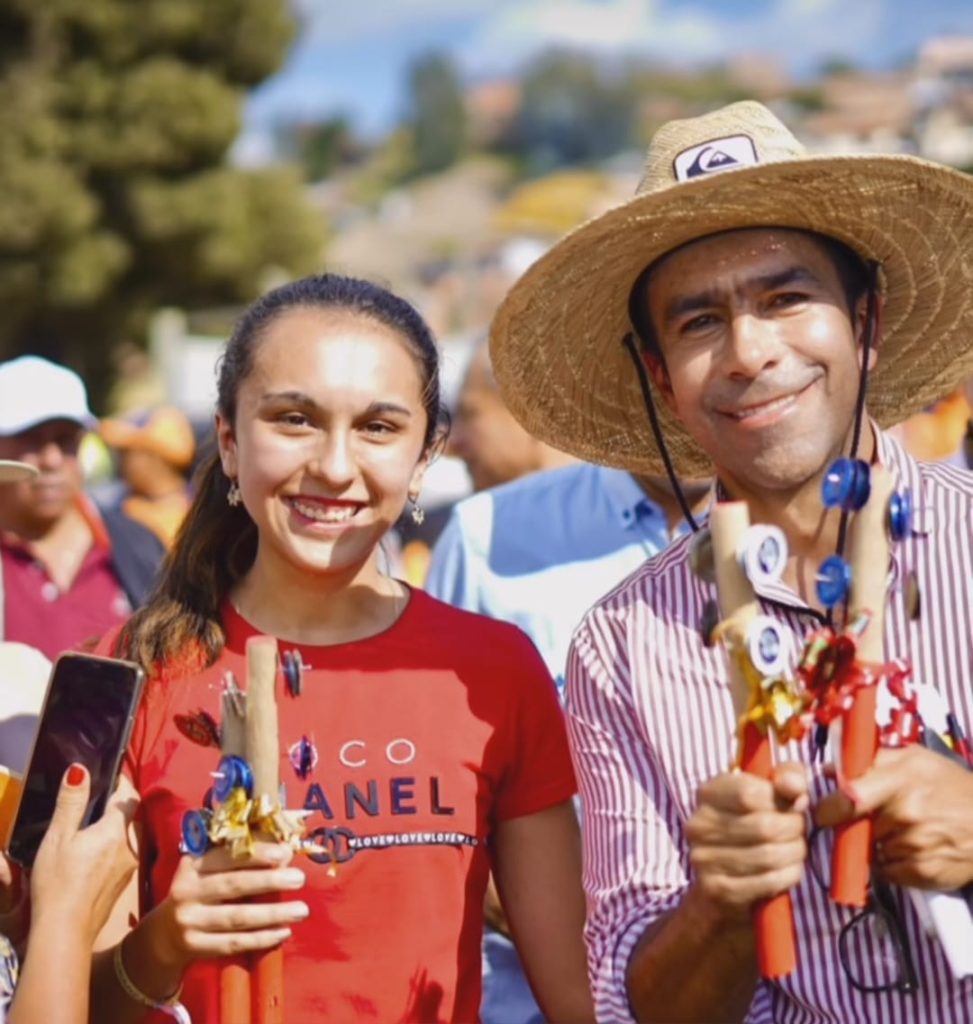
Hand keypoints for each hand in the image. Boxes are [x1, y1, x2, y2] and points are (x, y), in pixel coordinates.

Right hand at [30, 764, 138, 944]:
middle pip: (128, 818)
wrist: (65, 931)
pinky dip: (109, 852)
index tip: (108, 779)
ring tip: (86, 834)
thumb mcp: (58, 838)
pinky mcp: (122, 885)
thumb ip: (70, 803)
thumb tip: (80, 769)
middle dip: (113, 810)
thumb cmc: (58, 882)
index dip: (120, 784)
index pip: (128, 796)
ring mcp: (129, 868)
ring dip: (110, 832)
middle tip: (90, 807)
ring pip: (124, 839)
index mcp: (116, 831)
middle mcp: (130, 847)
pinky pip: (120, 858)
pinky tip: (89, 861)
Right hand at [153, 839, 308, 970]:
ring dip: (272, 914)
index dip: (256, 854)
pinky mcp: (195, 947)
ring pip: (237, 918)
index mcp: (193, 865)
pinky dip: (261, 938)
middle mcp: (188, 891)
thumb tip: (284, 851)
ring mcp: (190, 922)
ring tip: (301, 909)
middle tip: (299, 878)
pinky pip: (233, 943)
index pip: (226, 856)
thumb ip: (241, 856)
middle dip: (269, 881)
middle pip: (233, 885)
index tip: (284, 852)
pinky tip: (283, 932)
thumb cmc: (199, 890)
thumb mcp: (209, 868)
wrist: (163, 934)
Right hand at [685, 762, 808, 921]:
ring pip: (768, 856)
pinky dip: (788, 876)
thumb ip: (788, 777)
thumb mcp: (770, 791)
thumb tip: (796, 788)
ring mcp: (703, 857)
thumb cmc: (755, 822)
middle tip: (800, 831)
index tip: (796, 805)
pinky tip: (789, 869)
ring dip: (794, 854)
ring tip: (796, 849)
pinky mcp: (716, 888)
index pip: (749, 793)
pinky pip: (766, 882)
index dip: (782, 801)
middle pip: (764, 826)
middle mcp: (698, 824)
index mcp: (708, 793)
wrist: (727, 877)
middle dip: (794, 830)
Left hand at [815, 744, 972, 890]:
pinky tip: (909, 848)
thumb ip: (870, 761)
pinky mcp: (922, 873)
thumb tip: (830, 770)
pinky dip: (890, 863)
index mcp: (900, 782)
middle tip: (873, 818)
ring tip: (901, 831)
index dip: (828, 808)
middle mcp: (905, 816)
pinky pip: (886, 871)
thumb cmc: (950, 786)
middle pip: (855, 827)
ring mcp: (914, 847)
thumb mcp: (915, 759)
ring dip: (876, 843)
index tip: (823, 811)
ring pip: (870, 849)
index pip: (848, 799)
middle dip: (856, 824)